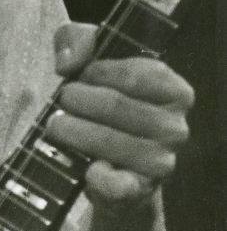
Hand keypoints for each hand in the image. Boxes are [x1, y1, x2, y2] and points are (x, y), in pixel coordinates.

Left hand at [47, 22, 192, 213]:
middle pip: (117, 106)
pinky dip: (98, 177)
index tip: (78, 77)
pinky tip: (86, 168)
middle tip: (60, 101)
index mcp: (174, 91)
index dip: (97, 73)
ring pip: (110, 141)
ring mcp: (161, 160)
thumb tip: (68, 61)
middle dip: (77, 100)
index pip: (135, 74)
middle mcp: (176, 126)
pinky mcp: (141, 189)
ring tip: (55, 125)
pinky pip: (119, 184)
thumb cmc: (101, 108)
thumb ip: (78, 40)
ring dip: (73, 131)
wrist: (107, 169)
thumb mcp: (91, 64)